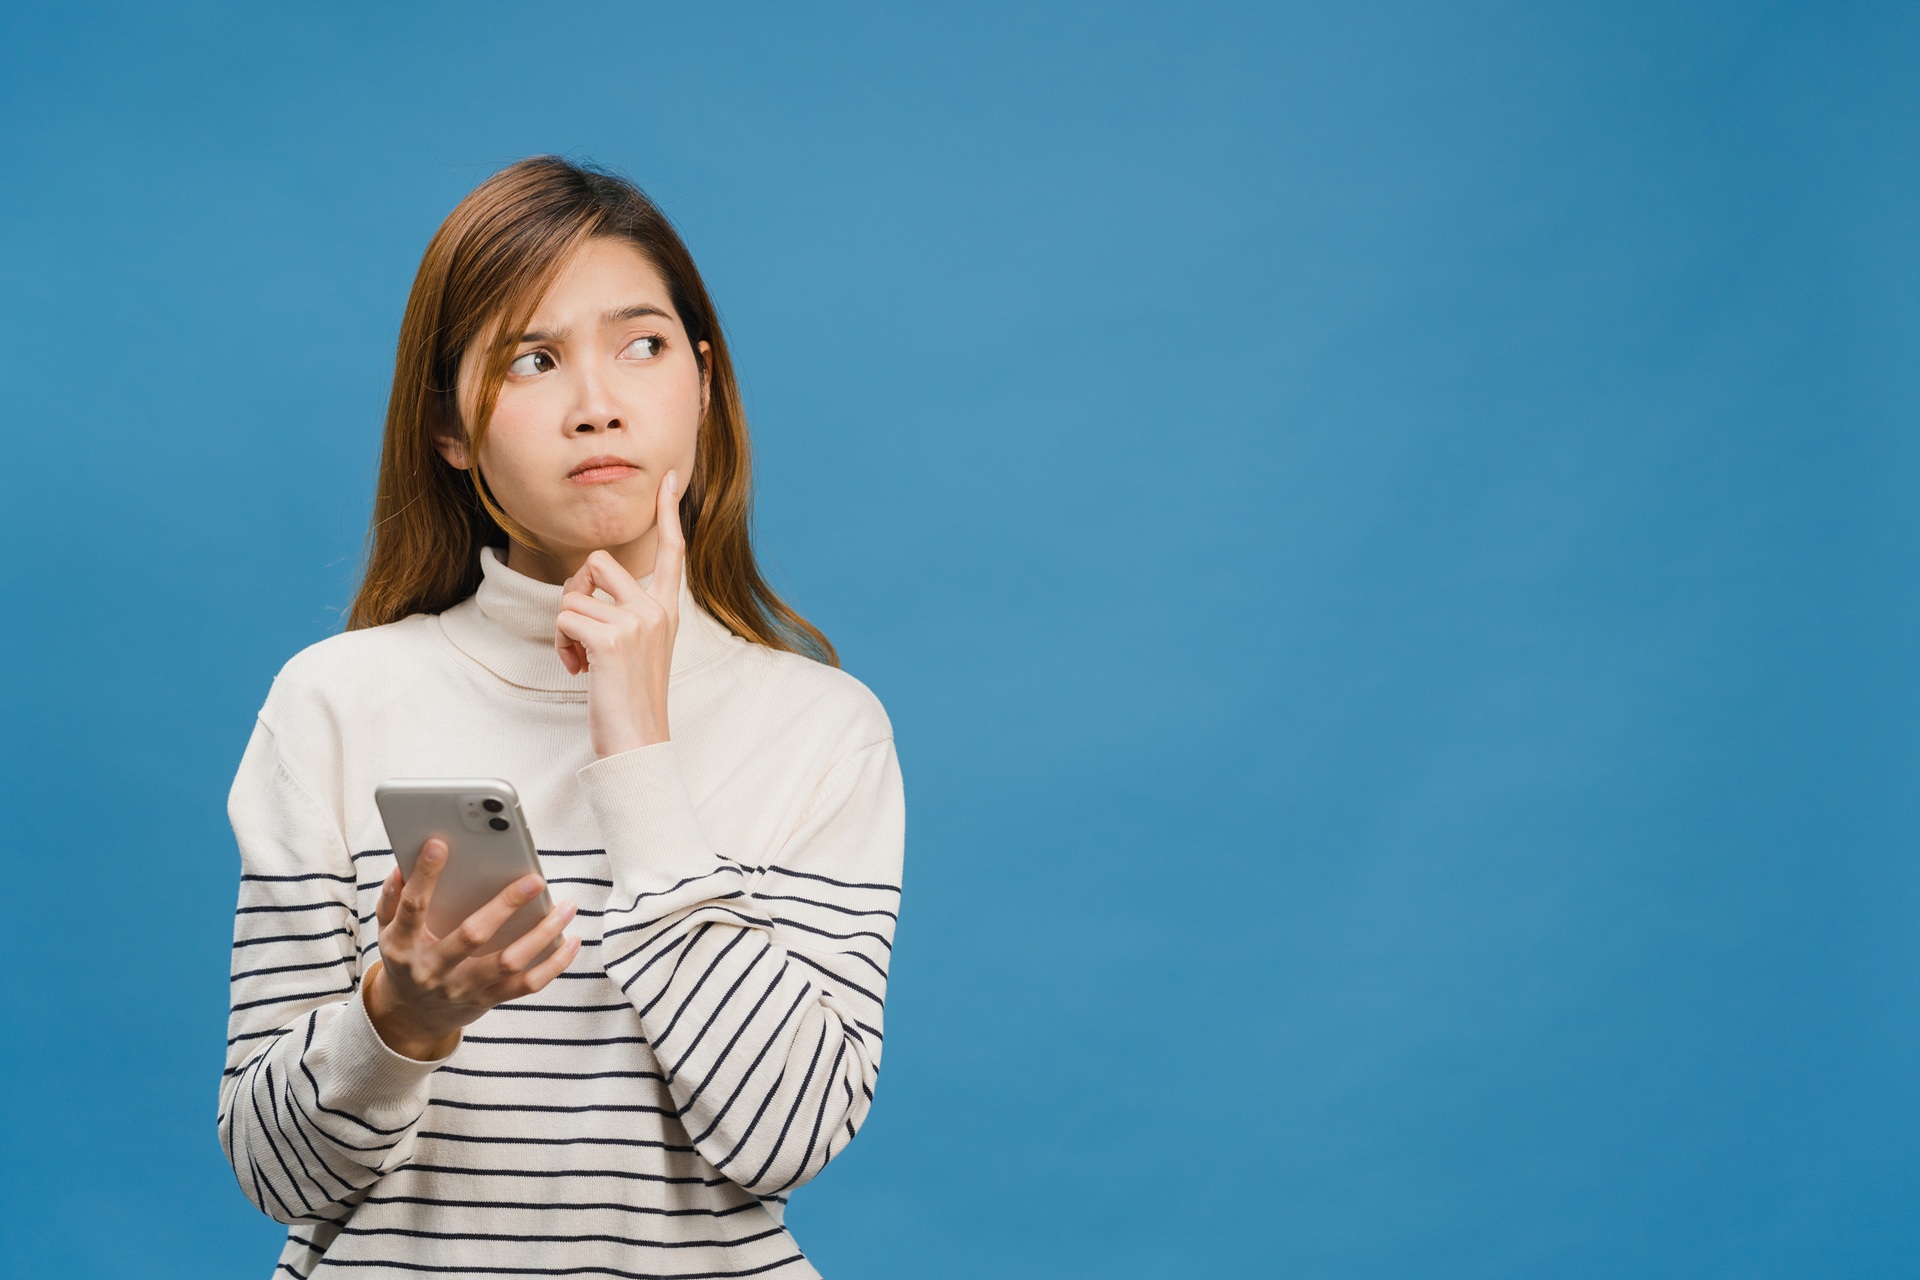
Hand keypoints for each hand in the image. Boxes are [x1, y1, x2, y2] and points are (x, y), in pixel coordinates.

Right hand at [363, 838, 580, 1060]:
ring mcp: (462, 988)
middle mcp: (433, 969)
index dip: (424, 876)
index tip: (439, 844)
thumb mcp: (388, 930)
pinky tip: (572, 940)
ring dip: (543, 934)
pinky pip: (527, 984)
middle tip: (535, 880)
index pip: (414, 907)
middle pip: (472, 936)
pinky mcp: (487, 1000)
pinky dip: (554, 963)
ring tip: (566, 907)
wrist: (411, 1017)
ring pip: (508, 961)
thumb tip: (403, 865)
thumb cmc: (406, 959)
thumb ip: (394, 898)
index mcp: (404, 945)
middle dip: (505, 905)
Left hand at [555, 469, 683, 756]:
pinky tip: (579, 670)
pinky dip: (561, 646)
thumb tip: (586, 585)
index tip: (671, 480)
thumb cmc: (630, 700)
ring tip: (583, 658)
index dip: (669, 513)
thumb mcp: (637, 648)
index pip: (672, 551)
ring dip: (565, 627)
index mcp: (666, 611)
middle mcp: (656, 610)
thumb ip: (625, 613)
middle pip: (599, 562)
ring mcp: (636, 622)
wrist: (638, 742)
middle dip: (577, 591)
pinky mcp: (610, 639)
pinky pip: (564, 619)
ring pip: (574, 593)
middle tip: (582, 630)